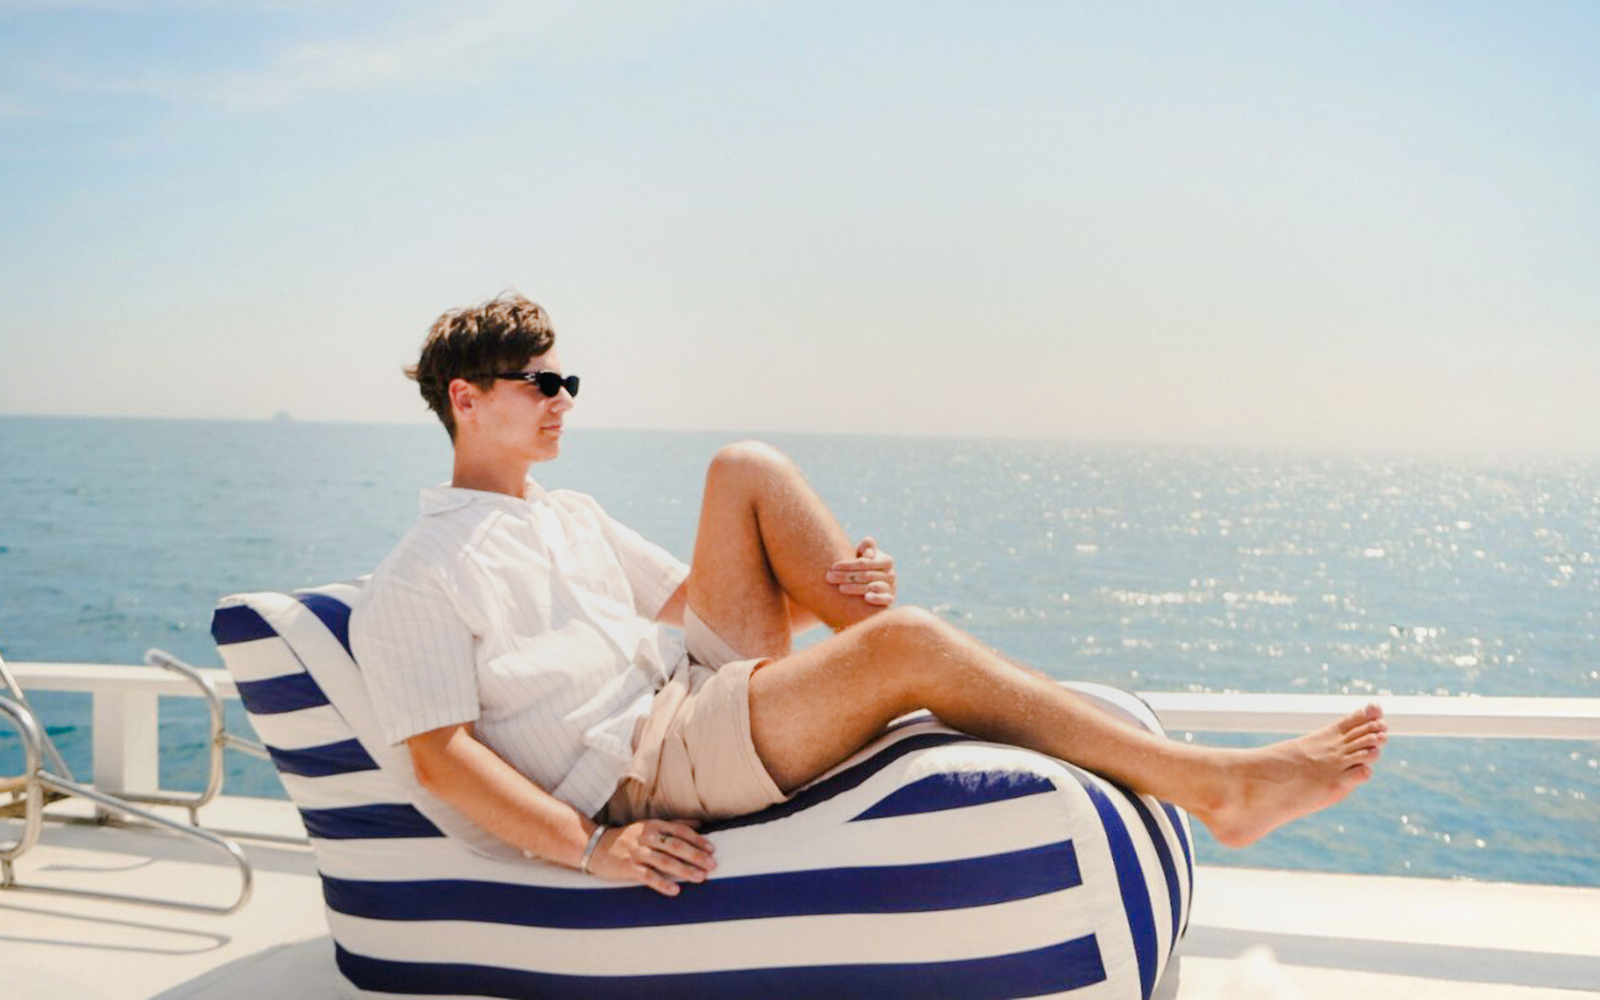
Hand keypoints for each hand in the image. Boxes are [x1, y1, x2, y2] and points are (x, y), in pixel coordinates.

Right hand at [587, 819, 716, 896]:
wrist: (595, 847)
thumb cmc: (627, 837)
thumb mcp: (649, 826)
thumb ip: (674, 825)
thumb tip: (699, 822)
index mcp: (653, 825)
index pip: (680, 831)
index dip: (697, 839)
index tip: (712, 848)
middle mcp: (646, 837)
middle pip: (675, 846)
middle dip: (695, 855)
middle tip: (712, 865)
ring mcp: (636, 852)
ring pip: (664, 861)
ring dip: (684, 870)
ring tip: (700, 878)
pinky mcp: (628, 868)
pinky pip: (648, 876)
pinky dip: (662, 883)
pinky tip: (675, 890)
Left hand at [826, 536, 895, 606]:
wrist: (875, 587)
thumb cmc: (865, 567)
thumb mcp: (865, 554)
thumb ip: (866, 546)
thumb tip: (869, 554)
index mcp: (886, 560)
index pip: (864, 562)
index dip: (848, 564)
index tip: (832, 566)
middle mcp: (891, 574)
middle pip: (866, 575)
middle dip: (846, 576)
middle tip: (829, 577)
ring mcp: (891, 587)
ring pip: (873, 587)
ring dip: (856, 588)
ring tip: (840, 588)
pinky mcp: (890, 599)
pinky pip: (885, 599)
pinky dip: (877, 598)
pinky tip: (866, 598)